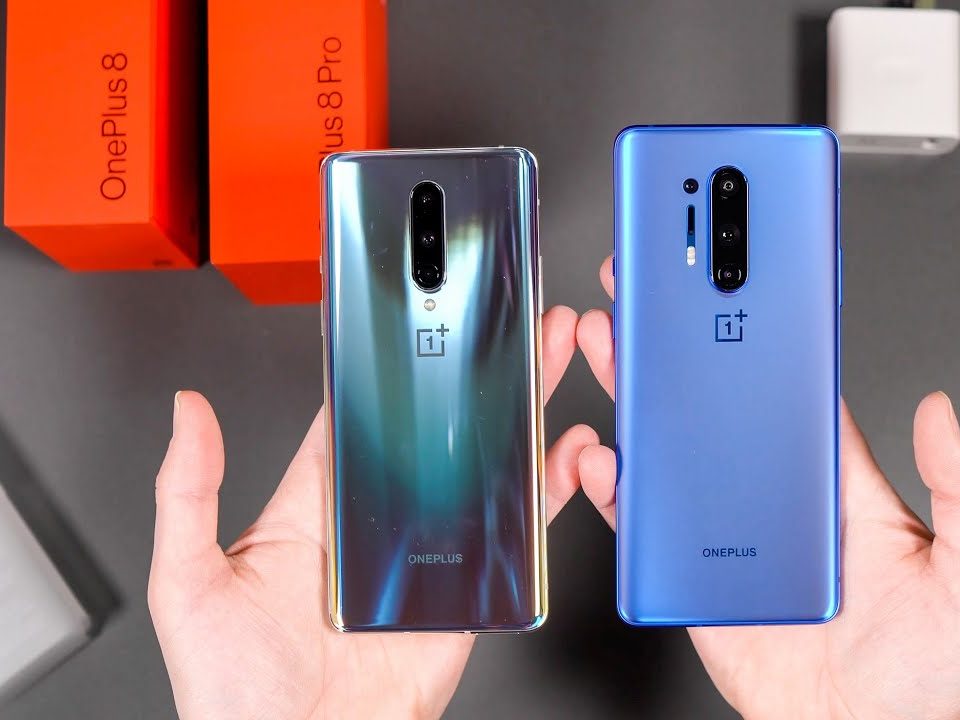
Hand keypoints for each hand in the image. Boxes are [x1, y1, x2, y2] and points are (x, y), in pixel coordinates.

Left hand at [149, 305, 595, 719]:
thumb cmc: (235, 693)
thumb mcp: (188, 585)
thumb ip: (186, 494)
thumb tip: (185, 414)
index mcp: (311, 508)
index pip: (354, 419)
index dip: (388, 369)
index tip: (416, 321)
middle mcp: (374, 523)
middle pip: (434, 430)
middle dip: (476, 375)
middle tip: (508, 328)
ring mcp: (425, 554)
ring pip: (482, 470)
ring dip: (518, 418)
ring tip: (546, 364)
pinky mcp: (466, 591)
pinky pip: (511, 535)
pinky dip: (545, 493)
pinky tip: (566, 456)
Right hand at [576, 256, 959, 719]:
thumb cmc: (918, 673)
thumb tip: (945, 413)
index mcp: (838, 486)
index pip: (798, 395)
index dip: (769, 340)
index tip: (744, 289)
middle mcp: (778, 499)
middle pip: (722, 407)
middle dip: (684, 349)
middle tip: (655, 299)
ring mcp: (731, 534)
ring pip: (678, 453)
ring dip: (642, 400)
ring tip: (617, 351)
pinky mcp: (695, 573)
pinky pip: (649, 524)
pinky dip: (620, 489)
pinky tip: (608, 457)